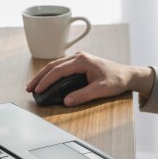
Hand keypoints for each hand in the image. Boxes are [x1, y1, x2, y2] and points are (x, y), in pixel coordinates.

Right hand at [25, 52, 154, 106]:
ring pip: (55, 65)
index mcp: (82, 61)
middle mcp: (78, 57)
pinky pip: (61, 67)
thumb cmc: (117, 80)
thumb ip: (83, 95)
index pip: (58, 70)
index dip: (46, 81)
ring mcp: (78, 59)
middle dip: (39, 77)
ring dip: (44, 75)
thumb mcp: (101, 89)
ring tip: (33, 85)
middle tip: (29, 88)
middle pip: (53, 66)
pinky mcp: (79, 63)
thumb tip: (67, 101)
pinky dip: (51, 74)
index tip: (37, 90)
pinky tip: (46, 80)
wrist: (128, 74)